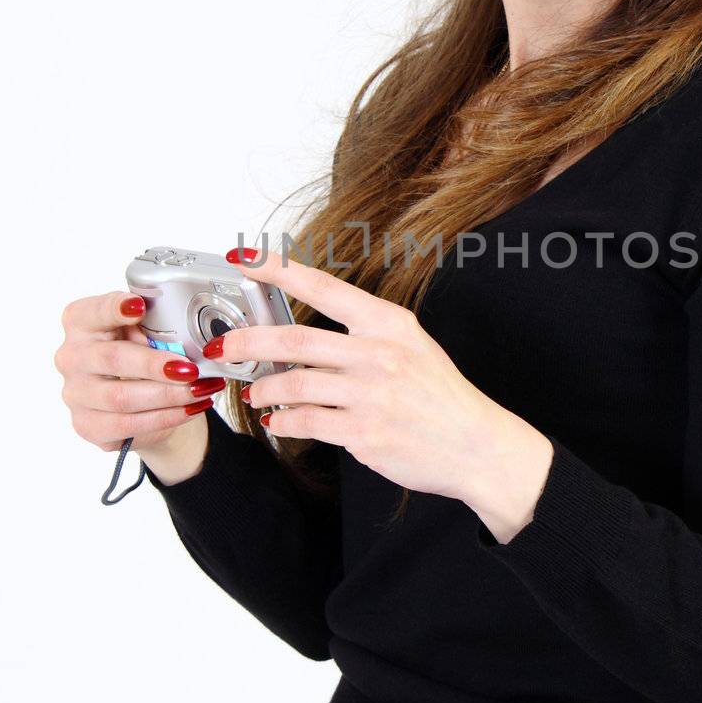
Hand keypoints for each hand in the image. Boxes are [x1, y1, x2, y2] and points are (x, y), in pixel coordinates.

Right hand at [55, 290, 225, 452]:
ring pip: (121, 398)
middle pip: (112, 359)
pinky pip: (127, 425)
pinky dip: (164, 417)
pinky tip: (190, 409)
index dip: (115, 308)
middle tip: (190, 369)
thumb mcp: (148, 330)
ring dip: (168, 395)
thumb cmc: (141, 352)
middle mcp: (72, 356)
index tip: (139, 306)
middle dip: (155, 365)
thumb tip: (186, 336)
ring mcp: (75, 393)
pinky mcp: (86, 424)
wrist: (139, 398)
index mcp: (81, 322)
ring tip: (200, 390)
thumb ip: (156, 326)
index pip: (92, 311)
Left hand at [218, 246, 509, 503]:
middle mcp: (379, 354)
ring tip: (255, 391)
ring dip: (263, 389)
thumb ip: (363, 335)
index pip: (324, 286)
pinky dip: (281, 422)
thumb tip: (303, 340)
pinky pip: (305, 423)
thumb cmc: (441, 397)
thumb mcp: (411, 346)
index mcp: (389, 323)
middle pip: (294, 340)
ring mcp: (371, 395)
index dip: (278, 270)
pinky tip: (276, 422)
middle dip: (247, 341)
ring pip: (293, 385)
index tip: (244, 258)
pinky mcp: (364, 434)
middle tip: (224, 345)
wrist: (477, 445)